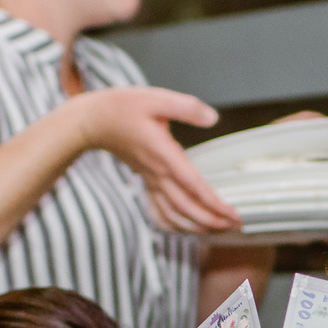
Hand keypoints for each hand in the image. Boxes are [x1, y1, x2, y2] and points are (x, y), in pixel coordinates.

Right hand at [58, 86, 237, 232]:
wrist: (92, 120)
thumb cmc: (122, 107)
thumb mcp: (157, 98)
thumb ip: (187, 108)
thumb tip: (212, 118)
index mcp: (165, 155)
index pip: (194, 187)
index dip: (215, 205)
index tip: (233, 214)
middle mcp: (158, 173)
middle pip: (187, 208)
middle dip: (212, 221)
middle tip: (235, 226)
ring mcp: (150, 179)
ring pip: (173, 214)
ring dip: (195, 225)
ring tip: (216, 229)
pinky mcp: (145, 179)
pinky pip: (159, 209)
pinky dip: (173, 223)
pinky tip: (184, 227)